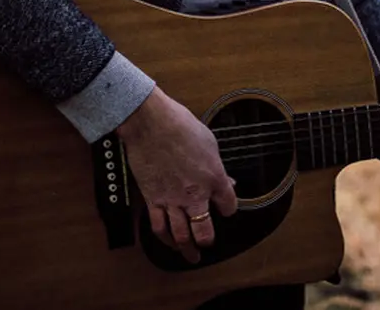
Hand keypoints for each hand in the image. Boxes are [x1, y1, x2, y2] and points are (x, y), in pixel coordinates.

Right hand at [115, 87, 238, 262]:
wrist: (150, 123)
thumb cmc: (179, 126)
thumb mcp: (210, 143)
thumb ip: (217, 167)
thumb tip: (225, 180)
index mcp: (214, 178)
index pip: (229, 205)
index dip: (230, 209)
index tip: (227, 208)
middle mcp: (194, 194)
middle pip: (205, 231)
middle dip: (208, 240)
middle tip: (208, 243)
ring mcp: (172, 200)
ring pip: (181, 236)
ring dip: (188, 249)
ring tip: (191, 255)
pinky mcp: (152, 199)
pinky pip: (159, 227)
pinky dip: (165, 239)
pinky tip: (169, 242)